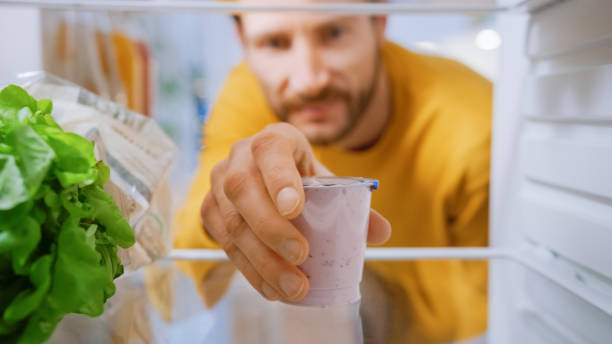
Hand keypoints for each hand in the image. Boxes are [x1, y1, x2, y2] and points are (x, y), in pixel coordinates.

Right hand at [201, 123, 390, 301]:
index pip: (270, 150)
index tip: (295, 209)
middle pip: (243, 189)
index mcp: (273, 139)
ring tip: (294, 286)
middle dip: (271, 228)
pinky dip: (249, 270)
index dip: (279, 178)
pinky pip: (224, 243)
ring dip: (262, 259)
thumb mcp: (327, 182)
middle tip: (301, 257)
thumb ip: (354, 204)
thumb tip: (381, 232)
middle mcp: (239, 156)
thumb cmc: (301, 178)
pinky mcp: (209, 210)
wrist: (263, 176)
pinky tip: (272, 289)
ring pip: (231, 221)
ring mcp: (218, 183)